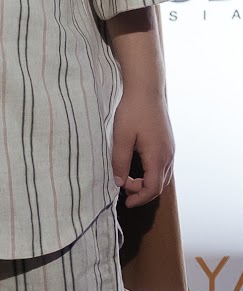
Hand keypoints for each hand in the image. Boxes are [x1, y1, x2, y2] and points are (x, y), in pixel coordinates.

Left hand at [113, 82, 175, 209]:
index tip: (126, 202)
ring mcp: (169, 149)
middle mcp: (168, 156)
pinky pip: (162, 165)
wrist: (146, 88)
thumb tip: (120, 182)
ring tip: (129, 180)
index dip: (139, 198)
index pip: (153, 189)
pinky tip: (137, 167)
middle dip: (142, 192)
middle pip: (159, 185)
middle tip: (124, 191)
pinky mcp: (167, 142)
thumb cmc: (133, 110)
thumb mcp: (121, 137)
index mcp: (158, 157)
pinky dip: (151, 173)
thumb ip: (120, 162)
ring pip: (162, 175)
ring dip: (147, 183)